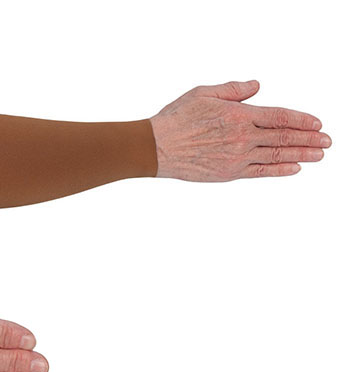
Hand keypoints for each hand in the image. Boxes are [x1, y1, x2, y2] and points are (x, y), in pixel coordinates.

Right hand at [150, 80, 330, 180]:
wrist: (156, 147)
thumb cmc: (176, 119)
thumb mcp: (203, 93)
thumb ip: (233, 90)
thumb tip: (255, 86)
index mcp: (238, 115)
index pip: (280, 117)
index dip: (302, 120)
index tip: (316, 124)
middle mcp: (242, 138)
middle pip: (284, 138)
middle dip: (309, 139)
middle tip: (326, 141)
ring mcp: (237, 158)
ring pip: (276, 155)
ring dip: (301, 155)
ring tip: (318, 155)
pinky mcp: (228, 173)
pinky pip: (260, 172)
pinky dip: (280, 170)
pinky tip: (293, 168)